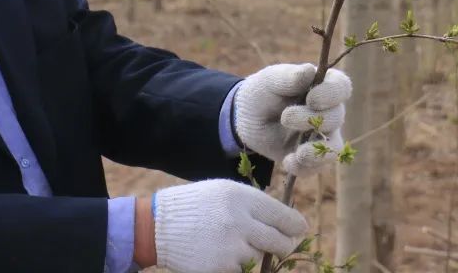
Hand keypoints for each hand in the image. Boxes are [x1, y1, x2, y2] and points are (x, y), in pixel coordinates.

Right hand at [152, 179, 306, 272]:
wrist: (158, 225)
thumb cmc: (195, 205)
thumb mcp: (224, 192)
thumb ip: (254, 205)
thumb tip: (287, 222)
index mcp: (242, 198)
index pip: (284, 217)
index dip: (295, 226)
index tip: (299, 230)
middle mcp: (239, 222)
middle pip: (281, 243)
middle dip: (283, 246)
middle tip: (280, 245)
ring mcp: (231, 248)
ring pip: (261, 260)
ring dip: (255, 256)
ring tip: (235, 245)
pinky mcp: (222, 268)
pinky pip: (243, 271)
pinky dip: (238, 266)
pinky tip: (223, 255)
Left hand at [233, 63, 351, 175]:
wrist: (246, 118)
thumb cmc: (262, 91)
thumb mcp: (270, 80)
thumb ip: (289, 77)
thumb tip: (309, 71)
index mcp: (323, 85)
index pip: (341, 87)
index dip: (331, 94)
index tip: (310, 98)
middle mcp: (329, 110)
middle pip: (336, 117)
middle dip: (311, 119)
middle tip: (285, 117)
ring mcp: (322, 135)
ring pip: (334, 146)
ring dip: (316, 150)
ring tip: (297, 152)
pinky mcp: (312, 156)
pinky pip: (318, 166)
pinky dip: (304, 166)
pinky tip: (287, 161)